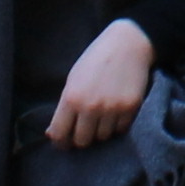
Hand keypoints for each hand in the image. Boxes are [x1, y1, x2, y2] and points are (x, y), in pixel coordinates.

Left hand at [49, 18, 160, 148]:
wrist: (128, 43)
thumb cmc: (96, 59)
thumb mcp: (73, 79)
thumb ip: (64, 107)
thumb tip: (54, 134)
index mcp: (71, 97)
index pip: (60, 134)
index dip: (61, 142)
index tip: (64, 142)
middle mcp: (90, 106)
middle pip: (82, 141)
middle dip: (82, 137)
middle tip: (85, 129)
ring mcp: (112, 109)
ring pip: (103, 137)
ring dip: (101, 131)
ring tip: (102, 116)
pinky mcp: (130, 109)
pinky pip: (120, 129)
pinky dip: (117, 125)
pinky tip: (115, 111)